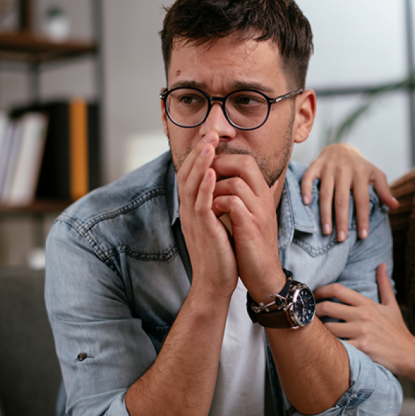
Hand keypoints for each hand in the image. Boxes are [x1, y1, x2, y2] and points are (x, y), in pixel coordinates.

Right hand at [176, 133, 237, 299]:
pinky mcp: (203, 230)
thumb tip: (226, 187)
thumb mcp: (217, 223)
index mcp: (193, 208)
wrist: (215, 282)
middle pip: (188, 174)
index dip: (199, 155)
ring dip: (201, 164)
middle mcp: (189, 211)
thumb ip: (218, 204)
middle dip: (199, 152)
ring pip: (192, 185)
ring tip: (209, 146)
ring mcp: (194, 220)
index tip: (210, 138)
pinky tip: (212, 174)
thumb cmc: (220, 254)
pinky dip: (205, 187)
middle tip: (209, 133)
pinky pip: (201, 205)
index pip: (192, 175)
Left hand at [210, 154, 284, 302]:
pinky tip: (210, 212)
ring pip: (236, 183)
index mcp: (263, 194)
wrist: (263, 274)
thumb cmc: (253, 245)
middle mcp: (264, 199)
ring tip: (206, 198)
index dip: (225, 159)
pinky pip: (232, 203)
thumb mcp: (253, 216)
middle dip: (220, 165)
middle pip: (245, 164)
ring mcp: (258, 212)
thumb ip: (249, 197)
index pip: (247, 161)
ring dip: (215, 188)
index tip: (207, 168)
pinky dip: (217, 203)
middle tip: (203, 176)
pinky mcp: (250, 227)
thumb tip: (247, 180)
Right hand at [300, 143, 398, 241]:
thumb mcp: (375, 175)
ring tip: (326, 231)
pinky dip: (305, 190)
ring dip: (325, 213)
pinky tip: (306, 203)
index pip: (362, 199)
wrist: (341, 147)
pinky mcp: (316, 165)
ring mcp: (329, 167)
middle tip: (341, 239)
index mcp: (361, 173)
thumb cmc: (360, 166)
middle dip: (342, 220)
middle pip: (342, 199)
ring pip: (325, 193)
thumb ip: (384, 190)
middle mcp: (344, 170)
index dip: (363, 218)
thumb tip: (395, 206)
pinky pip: (308, 178)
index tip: (363, 236)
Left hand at [314, 263, 414, 376]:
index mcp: (367, 303)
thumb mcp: (392, 306)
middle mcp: (362, 315)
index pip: (338, 289)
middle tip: (308, 316)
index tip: (313, 295)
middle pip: (327, 307)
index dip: (320, 290)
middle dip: (314, 311)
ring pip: (328, 328)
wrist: (410, 354)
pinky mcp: (361, 349)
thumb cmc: (398, 331)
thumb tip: (382, 264)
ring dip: (319, 331)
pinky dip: (329, 347)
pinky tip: (324, 348)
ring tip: (313, 333)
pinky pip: (337, 346)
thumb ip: (384, 284)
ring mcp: (361, 332)